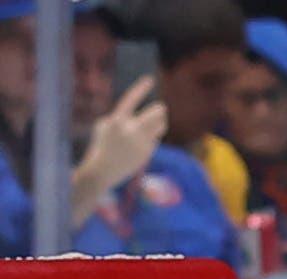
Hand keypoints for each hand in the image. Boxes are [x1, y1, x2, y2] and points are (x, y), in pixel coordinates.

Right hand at [71, 78, 164, 207]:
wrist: (103, 169)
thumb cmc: (102, 144)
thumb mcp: (105, 125)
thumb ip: (120, 116)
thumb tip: (135, 109)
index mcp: (117, 120)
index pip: (131, 99)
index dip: (141, 88)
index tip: (150, 79)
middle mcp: (131, 129)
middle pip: (156, 113)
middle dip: (160, 109)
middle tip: (161, 107)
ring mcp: (141, 141)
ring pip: (161, 125)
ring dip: (161, 120)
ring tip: (158, 120)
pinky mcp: (148, 151)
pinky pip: (155, 138)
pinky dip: (153, 136)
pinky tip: (145, 139)